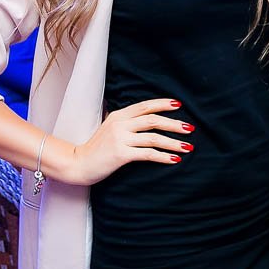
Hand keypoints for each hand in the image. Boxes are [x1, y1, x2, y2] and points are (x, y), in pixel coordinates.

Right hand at [61, 98, 191, 185]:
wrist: (78, 163)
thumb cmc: (96, 148)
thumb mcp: (109, 128)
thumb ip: (124, 122)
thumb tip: (144, 117)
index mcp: (119, 115)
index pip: (145, 106)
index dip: (163, 104)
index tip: (179, 105)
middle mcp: (120, 124)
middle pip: (153, 120)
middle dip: (174, 124)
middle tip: (190, 128)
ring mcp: (120, 139)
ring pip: (153, 137)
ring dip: (173, 142)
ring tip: (188, 146)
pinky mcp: (121, 154)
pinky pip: (148, 154)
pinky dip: (163, 156)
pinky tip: (174, 159)